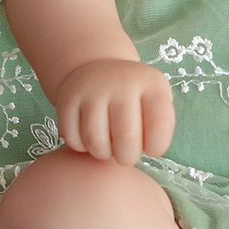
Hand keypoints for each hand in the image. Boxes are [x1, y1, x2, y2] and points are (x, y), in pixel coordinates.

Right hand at [53, 58, 174, 163]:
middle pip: (126, 138)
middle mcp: (122, 82)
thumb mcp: (157, 101)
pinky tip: (90, 138)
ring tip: (109, 146)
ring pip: (96, 142)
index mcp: (151, 84)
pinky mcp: (67, 99)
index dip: (157, 147)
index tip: (152, 147)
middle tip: (126, 153)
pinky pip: (72, 139)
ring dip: (103, 154)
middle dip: (127, 157)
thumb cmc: (135, 98)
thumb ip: (160, 126)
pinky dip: (81, 147)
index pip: (160, 125)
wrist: (99, 72)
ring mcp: (92, 89)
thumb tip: (150, 150)